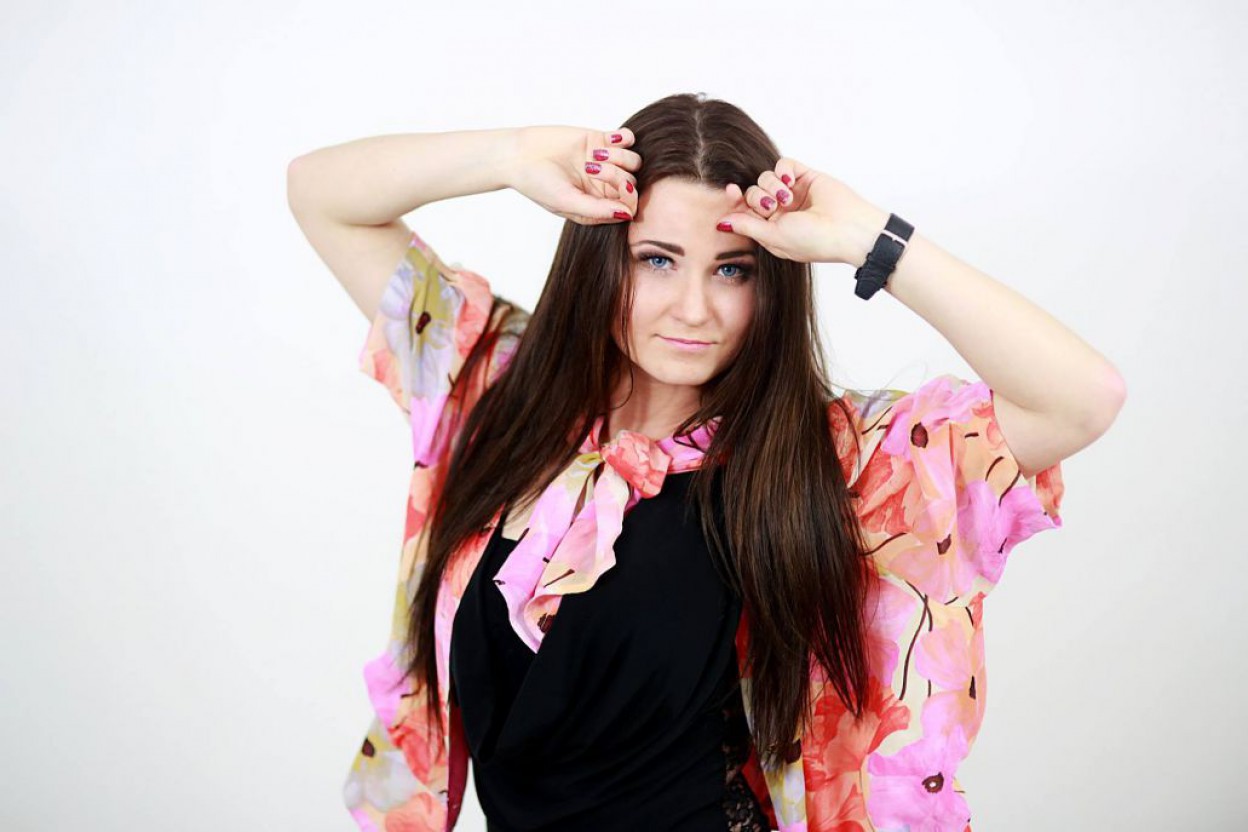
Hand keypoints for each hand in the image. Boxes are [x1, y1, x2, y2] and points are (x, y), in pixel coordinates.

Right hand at [506, 125, 641, 225]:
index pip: (628, 206)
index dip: (630, 197)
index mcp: (598, 206)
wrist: (519, 155)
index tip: (619, 188)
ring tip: (593, 155)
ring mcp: (604, 163)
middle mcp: (604, 186)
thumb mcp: (566, 201)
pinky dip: (623, 138)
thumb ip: (597, 210)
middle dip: (616, 175)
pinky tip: (606, 139)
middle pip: (631, 182)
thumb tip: (627, 214)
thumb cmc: (538, 184)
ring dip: (619, 157)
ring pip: (633, 162)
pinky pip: (627, 139)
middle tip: (590, 168)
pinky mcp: (600, 140)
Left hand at [713, 157, 889, 265]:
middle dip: (757, 197)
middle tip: (773, 206)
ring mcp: (793, 194)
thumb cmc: (814, 240)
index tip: (730, 191)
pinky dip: (782, 169)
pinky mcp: (805, 177)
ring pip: (766, 177)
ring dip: (772, 186)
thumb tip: (721, 222)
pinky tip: (789, 180)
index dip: (735, 201)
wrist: (848, 229)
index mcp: (771, 229)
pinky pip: (784, 164)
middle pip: (752, 193)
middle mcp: (781, 211)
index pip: (745, 211)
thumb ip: (747, 226)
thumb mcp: (774, 236)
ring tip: (788, 198)